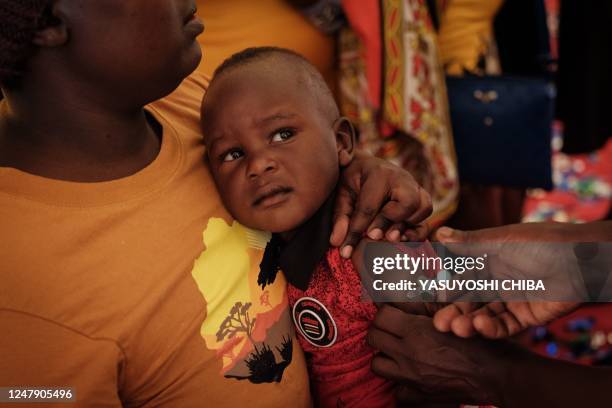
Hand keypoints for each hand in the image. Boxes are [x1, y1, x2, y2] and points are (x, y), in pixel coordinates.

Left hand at [331, 152, 431, 257]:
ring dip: (405, 224)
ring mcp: (415, 187)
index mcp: (378, 173)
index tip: (348, 248)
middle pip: (407, 203)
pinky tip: (400, 238)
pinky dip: (417, 230)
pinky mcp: (421, 198)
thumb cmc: (353, 181)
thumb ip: (340, 218)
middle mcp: (401, 178)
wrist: (368, 166)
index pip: (369, 206)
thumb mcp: (342, 195)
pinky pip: (428, 216)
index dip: (358, 229)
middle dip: (389, 222)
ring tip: (388, 235)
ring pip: (423, 208)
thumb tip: (337, 242)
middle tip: (373, 235)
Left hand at [367, 305, 515, 405]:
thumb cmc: (480, 341)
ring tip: (398, 351)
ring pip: (377, 364)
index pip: (380, 316)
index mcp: (417, 330)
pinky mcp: (419, 397)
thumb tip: (403, 297)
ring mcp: (411, 378)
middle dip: (381, 330)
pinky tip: (412, 375)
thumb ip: (425, 307)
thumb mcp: (453, 315)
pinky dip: (400, 383)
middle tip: (393, 329)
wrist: (498, 374)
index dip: (386, 312)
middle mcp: (409, 354)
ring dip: (385, 356)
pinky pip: (396, 391)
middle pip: (373, 337)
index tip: (393, 312)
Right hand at [429, 224, 590, 337]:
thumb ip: (468, 242)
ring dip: (469, 323)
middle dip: (454, 313)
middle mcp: (496, 281)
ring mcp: (511, 300)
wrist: (582, 260)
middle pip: (469, 301)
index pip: (460, 277)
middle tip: (440, 324)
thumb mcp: (500, 241)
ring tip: (457, 328)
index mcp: (487, 261)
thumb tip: (437, 233)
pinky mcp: (526, 317)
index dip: (446, 289)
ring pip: (483, 316)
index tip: (431, 297)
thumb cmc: (541, 243)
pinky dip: (491, 329)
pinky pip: (505, 326)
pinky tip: (481, 327)